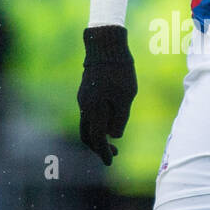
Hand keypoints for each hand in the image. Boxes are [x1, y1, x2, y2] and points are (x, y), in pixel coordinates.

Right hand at [77, 26, 137, 164]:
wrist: (105, 47)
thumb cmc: (119, 71)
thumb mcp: (126, 97)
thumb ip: (120, 119)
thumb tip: (114, 136)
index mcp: (94, 110)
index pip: (97, 139)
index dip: (104, 152)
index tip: (111, 161)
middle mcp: (85, 107)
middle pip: (87, 135)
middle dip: (99, 147)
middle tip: (114, 154)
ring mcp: (83, 99)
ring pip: (87, 124)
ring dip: (98, 135)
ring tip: (114, 138)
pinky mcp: (86, 92)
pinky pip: (89, 114)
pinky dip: (97, 123)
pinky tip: (111, 120)